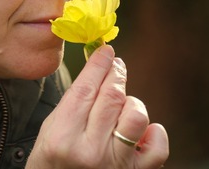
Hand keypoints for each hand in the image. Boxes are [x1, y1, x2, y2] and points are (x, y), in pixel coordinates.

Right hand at [27, 45, 168, 168]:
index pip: (86, 88)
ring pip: (136, 115)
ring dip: (131, 103)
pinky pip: (158, 147)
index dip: (99, 64)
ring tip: (121, 107)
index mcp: (63, 138)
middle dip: (116, 74)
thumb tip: (99, 67)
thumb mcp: (50, 130)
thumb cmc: (51, 163)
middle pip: (112, 96)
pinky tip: (141, 132)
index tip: (106, 51)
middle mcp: (90, 152)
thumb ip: (74, 101)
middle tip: (116, 66)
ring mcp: (115, 166)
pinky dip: (154, 133)